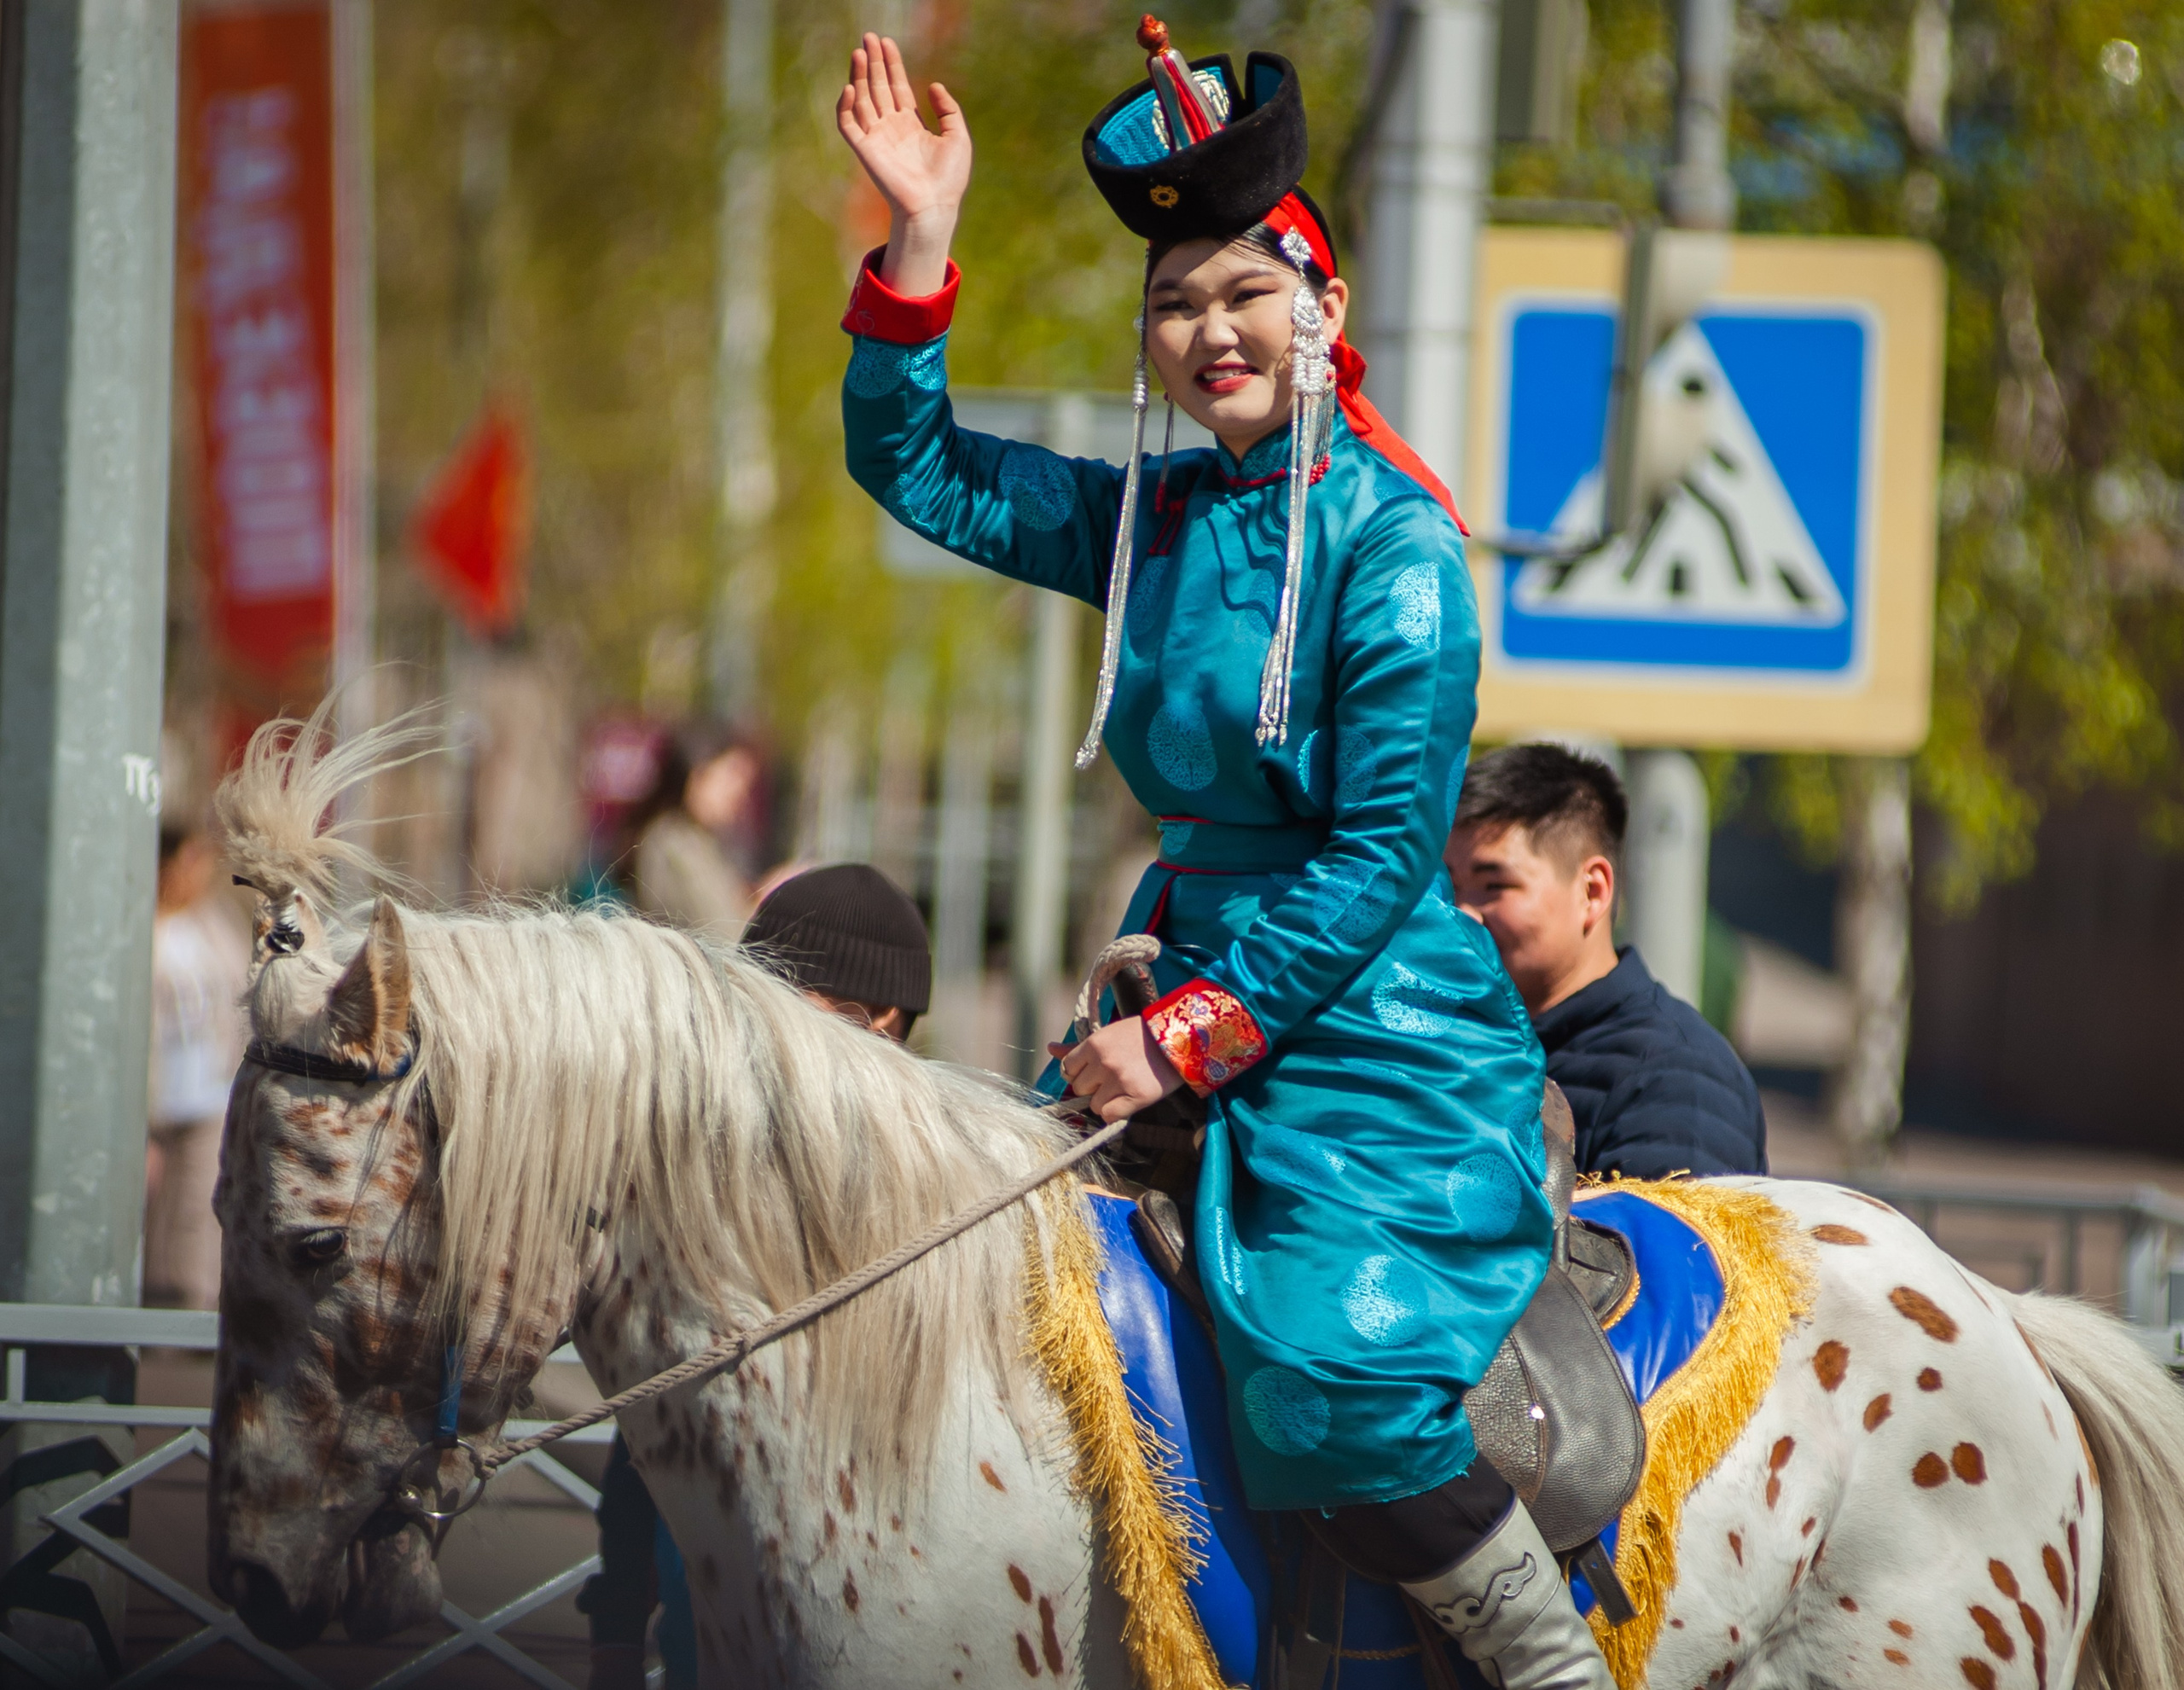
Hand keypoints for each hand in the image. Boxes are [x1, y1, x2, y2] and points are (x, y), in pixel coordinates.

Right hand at [835, 33, 969, 295]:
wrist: (936, 206)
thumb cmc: (949, 178)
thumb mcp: (957, 136)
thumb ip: (948, 109)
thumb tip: (933, 85)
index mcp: (910, 124)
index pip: (896, 86)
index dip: (891, 64)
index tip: (887, 42)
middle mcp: (891, 128)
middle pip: (877, 87)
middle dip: (873, 62)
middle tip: (869, 37)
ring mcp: (876, 138)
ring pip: (862, 100)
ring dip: (859, 76)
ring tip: (860, 52)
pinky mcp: (865, 152)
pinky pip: (849, 125)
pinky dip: (846, 107)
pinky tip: (852, 87)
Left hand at [1049, 1016, 1185, 1122]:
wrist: (1182, 1038)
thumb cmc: (1143, 1035)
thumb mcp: (1109, 1034)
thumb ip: (1079, 1046)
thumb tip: (1050, 1048)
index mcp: (1094, 1044)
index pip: (1067, 1070)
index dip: (1080, 1074)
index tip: (1095, 1072)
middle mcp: (1103, 1062)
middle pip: (1079, 1089)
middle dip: (1093, 1087)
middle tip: (1114, 1078)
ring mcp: (1119, 1080)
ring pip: (1094, 1105)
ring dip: (1106, 1101)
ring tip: (1124, 1088)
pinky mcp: (1136, 1096)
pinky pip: (1110, 1116)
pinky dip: (1117, 1112)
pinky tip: (1129, 1100)